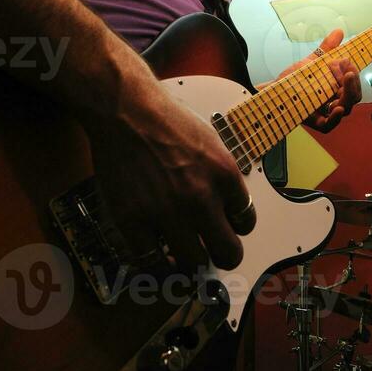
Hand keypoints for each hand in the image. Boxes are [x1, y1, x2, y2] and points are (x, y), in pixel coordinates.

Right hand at [84, 73, 253, 273]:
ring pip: (192, 262)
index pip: (246, 222)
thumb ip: (221, 175)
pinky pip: (150, 260)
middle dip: (224, 255)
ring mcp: (166, 212)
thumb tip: (226, 204)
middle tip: (214, 252)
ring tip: (183, 253)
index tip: (227, 225)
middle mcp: (200, 198)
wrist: (125, 108)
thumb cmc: (165, 117)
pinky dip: (156, 261)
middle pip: (228, 253)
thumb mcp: (211, 140)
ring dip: (190, 260)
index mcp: (224, 175)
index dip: (236, 226)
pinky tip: (156, 252)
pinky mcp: (132, 219)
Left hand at [277, 29, 360, 133]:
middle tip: (348, 73)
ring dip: (347, 95)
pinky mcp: (315, 122)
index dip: (354, 75)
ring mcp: (326, 113)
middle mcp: (334, 101)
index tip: (348, 63)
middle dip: (353, 84)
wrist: (274, 88)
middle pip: (353, 97)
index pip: (353, 84)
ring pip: (345, 109)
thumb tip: (338, 32)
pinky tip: (337, 107)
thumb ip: (326, 49)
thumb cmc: (295, 78)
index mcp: (337, 88)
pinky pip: (330, 124)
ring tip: (343, 83)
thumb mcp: (312, 62)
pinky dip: (336, 117)